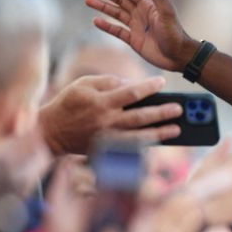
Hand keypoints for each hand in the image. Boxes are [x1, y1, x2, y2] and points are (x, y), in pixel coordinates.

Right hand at [39, 74, 181, 155]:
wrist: (52, 131)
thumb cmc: (69, 103)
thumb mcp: (84, 84)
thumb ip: (108, 81)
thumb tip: (131, 83)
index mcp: (101, 102)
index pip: (131, 93)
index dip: (149, 87)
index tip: (162, 82)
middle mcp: (106, 121)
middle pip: (140, 117)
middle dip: (162, 113)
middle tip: (179, 109)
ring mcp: (107, 138)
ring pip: (139, 137)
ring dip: (160, 133)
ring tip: (176, 129)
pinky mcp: (107, 150)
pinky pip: (130, 150)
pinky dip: (146, 147)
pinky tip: (159, 142)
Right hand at [85, 0, 192, 71]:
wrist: (178, 56)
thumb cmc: (175, 34)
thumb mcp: (166, 11)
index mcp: (148, 5)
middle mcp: (140, 13)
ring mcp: (136, 26)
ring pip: (115, 13)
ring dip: (102, 6)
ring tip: (87, 0)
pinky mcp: (134, 40)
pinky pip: (117, 31)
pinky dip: (106, 26)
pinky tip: (96, 21)